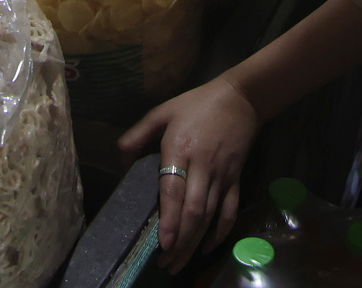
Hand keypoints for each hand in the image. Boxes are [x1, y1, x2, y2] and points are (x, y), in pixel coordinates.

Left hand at [119, 75, 259, 272]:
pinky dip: (221, 231)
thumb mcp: (164, 111)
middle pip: (194, 210)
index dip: (170, 219)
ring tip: (180, 263)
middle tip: (167, 263)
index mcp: (181, 149)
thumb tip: (120, 155)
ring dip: (195, 242)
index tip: (163, 243)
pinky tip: (208, 247)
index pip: (174, 190)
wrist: (240, 98)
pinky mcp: (236, 178)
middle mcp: (202, 166)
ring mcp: (221, 174)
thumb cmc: (197, 104)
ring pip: (211, 215)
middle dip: (181, 241)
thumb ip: (140, 132)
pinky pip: (230, 210)